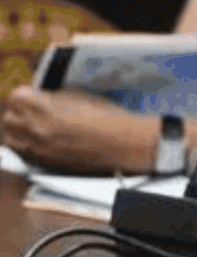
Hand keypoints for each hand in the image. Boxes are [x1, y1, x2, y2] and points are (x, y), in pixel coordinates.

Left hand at [1, 87, 152, 171]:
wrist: (125, 144)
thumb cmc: (107, 116)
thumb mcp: (80, 97)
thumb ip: (54, 97)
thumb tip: (40, 97)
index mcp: (45, 109)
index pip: (16, 97)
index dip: (26, 94)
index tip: (35, 94)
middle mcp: (37, 130)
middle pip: (8, 118)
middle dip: (18, 112)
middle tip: (32, 109)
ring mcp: (40, 149)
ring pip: (11, 138)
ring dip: (18, 130)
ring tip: (34, 126)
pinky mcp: (46, 162)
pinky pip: (24, 152)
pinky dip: (28, 144)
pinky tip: (44, 139)